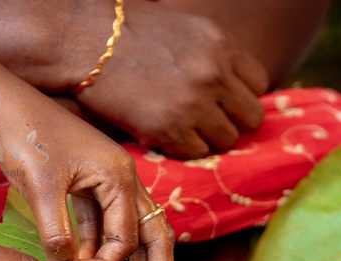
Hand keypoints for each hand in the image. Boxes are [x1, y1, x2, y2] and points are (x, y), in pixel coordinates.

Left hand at [0, 86, 175, 260]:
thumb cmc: (21, 134)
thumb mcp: (38, 186)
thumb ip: (57, 233)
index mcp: (120, 177)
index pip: (128, 238)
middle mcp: (124, 181)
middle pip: (155, 239)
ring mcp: (109, 184)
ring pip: (134, 235)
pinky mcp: (88, 187)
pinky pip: (105, 226)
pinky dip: (101, 251)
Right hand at [66, 0, 268, 157]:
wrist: (81, 39)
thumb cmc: (128, 32)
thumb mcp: (184, 28)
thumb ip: (213, 54)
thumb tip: (233, 83)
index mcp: (221, 44)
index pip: (259, 83)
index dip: (240, 95)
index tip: (223, 100)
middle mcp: (214, 73)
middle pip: (251, 118)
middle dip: (231, 121)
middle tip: (207, 121)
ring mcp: (194, 103)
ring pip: (226, 140)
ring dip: (207, 138)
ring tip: (183, 127)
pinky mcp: (170, 128)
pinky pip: (197, 153)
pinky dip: (183, 148)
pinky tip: (164, 132)